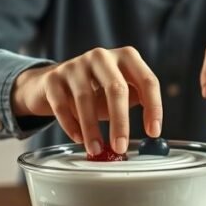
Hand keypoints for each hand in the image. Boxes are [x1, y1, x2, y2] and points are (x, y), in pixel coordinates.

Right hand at [11, 47, 162, 155]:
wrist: (53, 84)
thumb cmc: (95, 91)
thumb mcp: (121, 94)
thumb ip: (136, 102)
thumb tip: (152, 130)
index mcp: (127, 57)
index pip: (147, 80)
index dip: (153, 107)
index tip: (153, 132)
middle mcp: (102, 56)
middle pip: (116, 88)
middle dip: (120, 122)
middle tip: (120, 147)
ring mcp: (76, 65)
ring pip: (85, 98)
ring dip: (92, 129)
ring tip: (96, 149)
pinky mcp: (53, 78)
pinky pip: (62, 105)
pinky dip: (71, 125)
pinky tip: (79, 139)